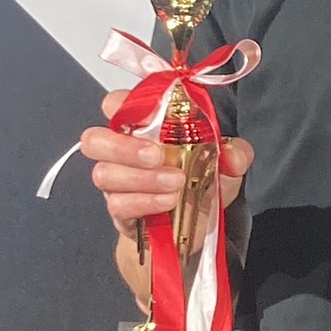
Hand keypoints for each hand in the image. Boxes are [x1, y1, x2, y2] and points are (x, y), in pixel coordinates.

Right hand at [80, 90, 253, 243]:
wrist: (194, 227)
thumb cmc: (201, 183)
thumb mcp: (227, 165)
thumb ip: (235, 153)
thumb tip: (233, 154)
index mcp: (143, 128)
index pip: (116, 104)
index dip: (123, 104)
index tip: (151, 115)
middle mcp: (122, 152)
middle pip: (95, 140)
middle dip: (123, 146)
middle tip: (157, 155)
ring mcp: (116, 183)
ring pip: (104, 174)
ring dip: (142, 178)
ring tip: (176, 183)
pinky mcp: (119, 211)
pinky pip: (118, 204)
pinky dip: (145, 201)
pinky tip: (168, 202)